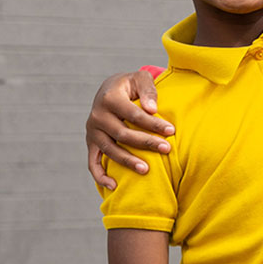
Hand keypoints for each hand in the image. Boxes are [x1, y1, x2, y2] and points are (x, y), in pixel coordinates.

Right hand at [86, 70, 174, 189]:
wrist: (110, 89)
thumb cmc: (131, 84)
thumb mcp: (140, 78)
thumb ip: (148, 91)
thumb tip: (152, 110)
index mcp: (110, 98)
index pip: (134, 114)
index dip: (152, 124)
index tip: (171, 131)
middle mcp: (97, 116)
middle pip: (123, 134)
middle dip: (146, 143)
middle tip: (166, 149)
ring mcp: (92, 131)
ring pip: (110, 150)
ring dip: (128, 161)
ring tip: (146, 169)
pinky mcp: (91, 143)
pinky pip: (92, 162)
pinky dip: (100, 176)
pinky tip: (114, 185)